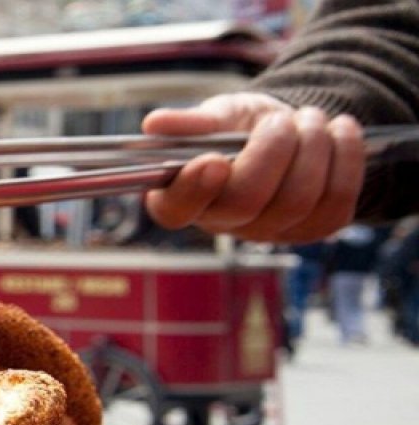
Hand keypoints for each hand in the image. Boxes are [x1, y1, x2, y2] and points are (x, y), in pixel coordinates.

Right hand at [141, 92, 365, 242]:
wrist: (291, 131)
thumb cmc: (242, 126)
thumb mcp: (217, 115)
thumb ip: (192, 123)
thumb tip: (154, 123)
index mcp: (183, 195)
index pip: (176, 209)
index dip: (193, 190)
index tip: (213, 159)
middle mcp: (222, 223)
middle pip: (245, 200)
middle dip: (272, 149)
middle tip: (282, 118)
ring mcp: (268, 232)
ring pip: (297, 199)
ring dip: (313, 146)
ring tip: (310, 118)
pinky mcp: (313, 230)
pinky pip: (337, 201)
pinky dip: (346, 157)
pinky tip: (341, 131)